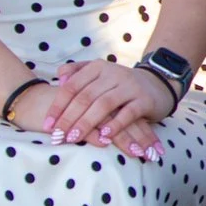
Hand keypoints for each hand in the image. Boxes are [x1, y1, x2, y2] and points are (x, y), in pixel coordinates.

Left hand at [40, 59, 171, 161]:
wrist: (156, 84)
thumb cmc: (119, 85)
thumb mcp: (99, 74)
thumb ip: (77, 72)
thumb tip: (59, 78)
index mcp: (97, 68)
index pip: (72, 87)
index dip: (58, 106)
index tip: (48, 125)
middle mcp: (113, 74)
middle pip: (85, 97)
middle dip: (69, 118)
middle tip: (57, 136)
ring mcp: (129, 86)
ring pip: (103, 105)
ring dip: (87, 123)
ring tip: (74, 138)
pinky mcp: (144, 100)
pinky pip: (128, 113)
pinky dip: (115, 125)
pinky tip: (104, 137)